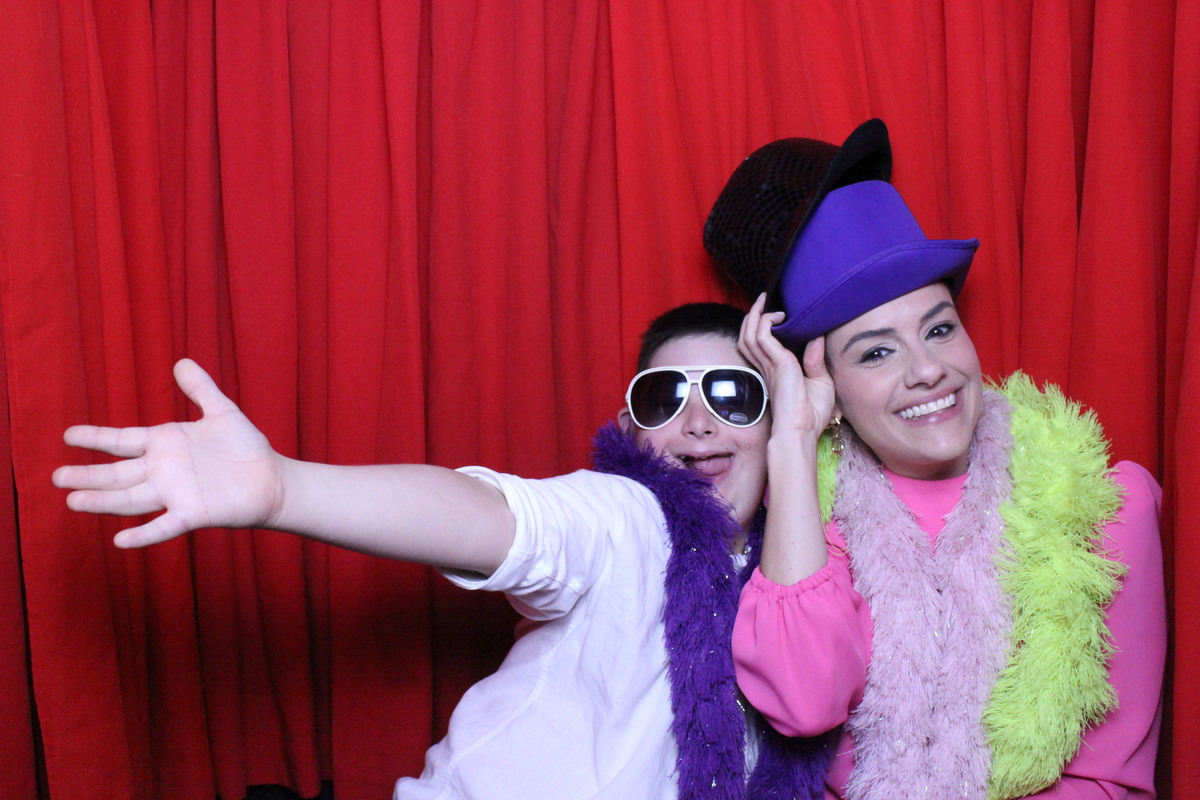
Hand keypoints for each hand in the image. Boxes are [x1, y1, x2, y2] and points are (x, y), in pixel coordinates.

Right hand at [52, 359, 283, 547]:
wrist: (271, 479)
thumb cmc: (245, 448)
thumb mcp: (222, 412)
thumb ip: (201, 389)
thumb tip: (182, 362)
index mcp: (164, 445)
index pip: (122, 441)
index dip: (96, 438)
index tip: (68, 435)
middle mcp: (162, 472)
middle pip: (117, 474)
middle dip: (88, 476)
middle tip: (56, 477)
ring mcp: (175, 494)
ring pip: (130, 499)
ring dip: (103, 502)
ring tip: (73, 501)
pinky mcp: (193, 514)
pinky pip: (163, 527)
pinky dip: (143, 534)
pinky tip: (120, 540)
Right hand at [738, 293, 835, 441]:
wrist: (802, 431)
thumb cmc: (811, 416)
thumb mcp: (821, 383)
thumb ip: (816, 360)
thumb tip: (818, 337)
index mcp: (775, 372)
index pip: (760, 346)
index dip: (760, 329)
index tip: (773, 314)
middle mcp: (767, 367)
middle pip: (748, 336)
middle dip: (752, 317)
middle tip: (760, 300)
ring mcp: (769, 365)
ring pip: (749, 333)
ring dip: (755, 315)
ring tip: (762, 302)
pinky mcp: (776, 363)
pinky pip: (762, 336)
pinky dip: (766, 322)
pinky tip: (777, 316)